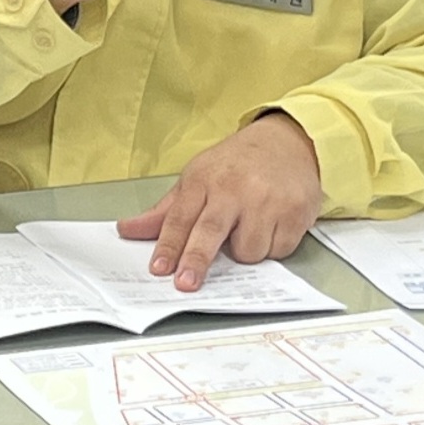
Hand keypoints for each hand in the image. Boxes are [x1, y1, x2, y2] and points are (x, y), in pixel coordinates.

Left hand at [120, 114, 323, 288]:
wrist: (290, 142)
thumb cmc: (237, 165)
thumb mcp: (198, 178)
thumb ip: (165, 212)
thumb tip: (128, 230)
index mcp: (204, 180)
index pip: (180, 217)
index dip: (168, 245)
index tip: (159, 268)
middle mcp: (235, 189)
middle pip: (210, 231)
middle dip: (196, 259)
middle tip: (185, 282)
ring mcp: (267, 200)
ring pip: (248, 251)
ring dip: (245, 250)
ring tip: (248, 227)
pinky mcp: (295, 212)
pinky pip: (278, 250)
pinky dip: (272, 246)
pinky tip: (272, 225)